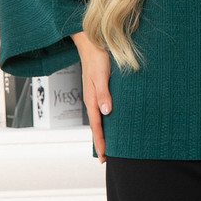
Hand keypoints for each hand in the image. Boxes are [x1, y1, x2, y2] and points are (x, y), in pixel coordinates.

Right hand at [71, 32, 111, 163]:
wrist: (91, 41)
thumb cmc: (97, 56)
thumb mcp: (101, 75)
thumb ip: (103, 93)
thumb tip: (106, 112)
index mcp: (91, 99)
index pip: (97, 126)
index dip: (101, 142)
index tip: (104, 157)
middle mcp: (92, 99)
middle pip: (96, 126)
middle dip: (100, 142)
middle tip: (106, 159)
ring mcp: (94, 94)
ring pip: (98, 119)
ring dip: (102, 132)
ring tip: (107, 145)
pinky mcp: (98, 89)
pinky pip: (100, 109)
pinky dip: (103, 120)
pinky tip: (108, 121)